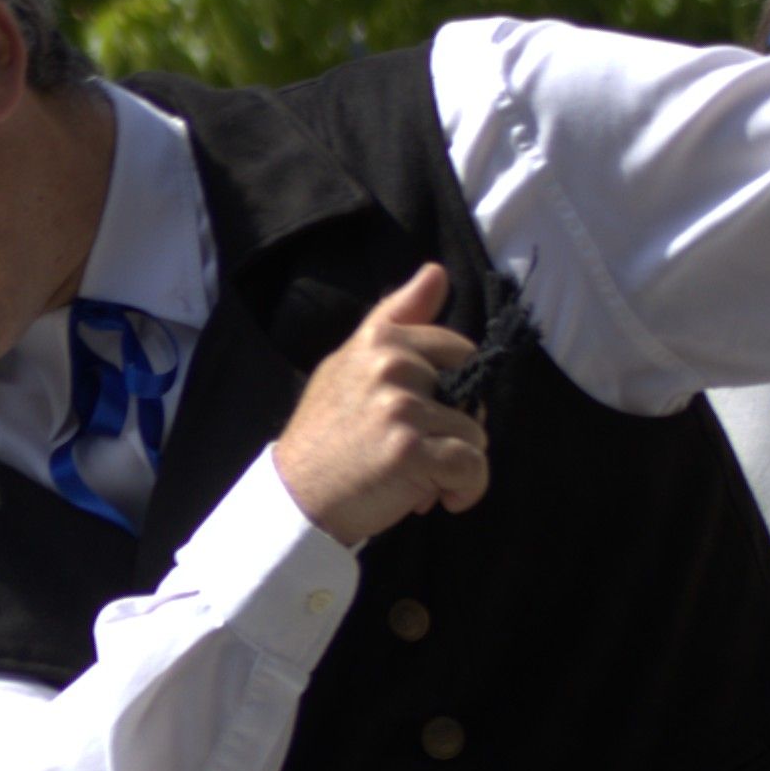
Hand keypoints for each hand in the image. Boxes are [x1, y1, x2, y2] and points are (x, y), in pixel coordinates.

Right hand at [268, 264, 489, 548]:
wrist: (295, 496)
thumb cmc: (327, 431)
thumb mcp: (351, 360)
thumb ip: (397, 317)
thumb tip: (438, 271)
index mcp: (380, 339)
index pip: (457, 351)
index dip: (451, 390)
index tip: (425, 416)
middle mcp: (391, 365)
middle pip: (471, 392)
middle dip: (457, 425)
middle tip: (421, 450)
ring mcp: (401, 407)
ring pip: (474, 434)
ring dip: (456, 465)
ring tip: (417, 478)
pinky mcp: (410, 451)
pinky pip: (472, 466)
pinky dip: (466, 490)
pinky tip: (440, 499)